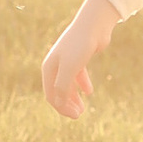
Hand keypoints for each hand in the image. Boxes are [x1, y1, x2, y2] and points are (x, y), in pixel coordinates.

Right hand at [41, 0, 113, 117]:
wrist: (94, 25)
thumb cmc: (79, 46)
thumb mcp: (70, 69)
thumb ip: (63, 87)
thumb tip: (58, 104)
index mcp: (48, 68)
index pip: (51, 95)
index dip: (61, 108)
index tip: (75, 116)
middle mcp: (55, 65)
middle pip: (58, 91)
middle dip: (67, 105)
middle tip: (79, 114)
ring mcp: (67, 62)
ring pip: (67, 85)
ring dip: (74, 98)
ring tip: (83, 108)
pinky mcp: (79, 58)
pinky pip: (78, 76)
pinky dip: (82, 85)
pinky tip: (89, 92)